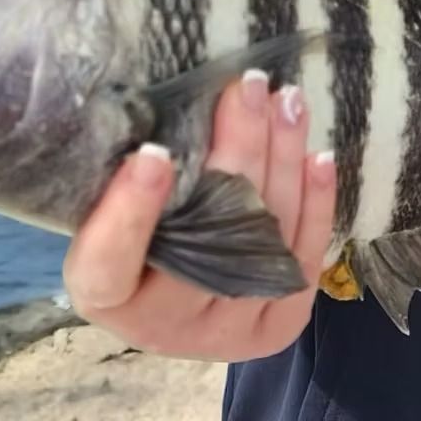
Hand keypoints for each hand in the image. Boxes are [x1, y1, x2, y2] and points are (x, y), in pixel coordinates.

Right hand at [61, 72, 337, 361]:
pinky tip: (317, 157)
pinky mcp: (273, 329)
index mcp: (103, 292)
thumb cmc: (124, 229)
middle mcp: (162, 324)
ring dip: (283, 162)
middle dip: (236, 151)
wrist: (164, 301)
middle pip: (207, 237)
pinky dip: (316, 205)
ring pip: (262, 242)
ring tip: (288, 102)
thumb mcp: (103, 206)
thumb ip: (119, 173)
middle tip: (248, 88)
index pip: (110, 258)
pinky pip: (301, 262)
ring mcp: (223, 331)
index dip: (131, 210)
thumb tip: (156, 105)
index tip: (153, 153)